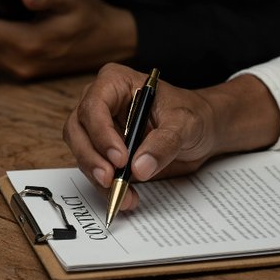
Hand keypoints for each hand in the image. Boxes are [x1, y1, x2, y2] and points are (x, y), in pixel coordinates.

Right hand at [63, 65, 279, 210]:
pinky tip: (126, 196)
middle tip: (110, 179)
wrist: (202, 131)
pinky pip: (94, 169)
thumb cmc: (193, 115)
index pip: (94, 105)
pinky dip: (106, 186)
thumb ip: (164, 143)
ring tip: (123, 194)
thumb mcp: (186, 124)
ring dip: (98, 176)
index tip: (120, 158)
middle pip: (77, 129)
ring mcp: (98, 127)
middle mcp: (100, 102)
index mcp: (115, 82)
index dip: (101, 133)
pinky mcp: (102, 150)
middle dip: (91, 157)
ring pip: (81, 151)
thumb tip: (140, 168)